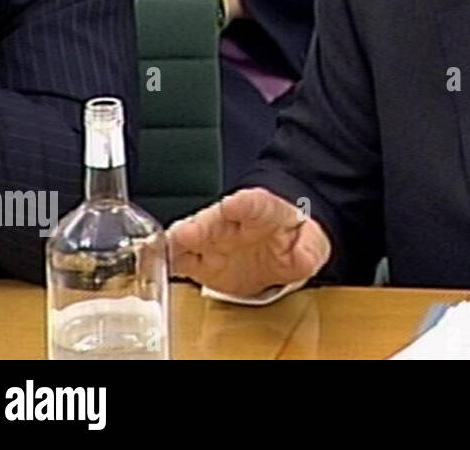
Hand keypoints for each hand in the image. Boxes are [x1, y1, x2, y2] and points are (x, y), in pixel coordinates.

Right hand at [169, 188, 330, 297]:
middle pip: (212, 219)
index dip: (244, 204)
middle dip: (201, 225)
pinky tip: (158, 265)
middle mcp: (231, 221)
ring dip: (178, 244)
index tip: (235, 205)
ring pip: (188, 235)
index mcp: (262, 211)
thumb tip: (304, 256)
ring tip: (168, 250)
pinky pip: (178, 259)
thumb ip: (308, 249)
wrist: (274, 246)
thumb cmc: (288, 236)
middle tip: (190, 234)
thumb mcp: (311, 244)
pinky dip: (168, 262)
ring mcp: (211, 238)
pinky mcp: (197, 259)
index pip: (254, 203)